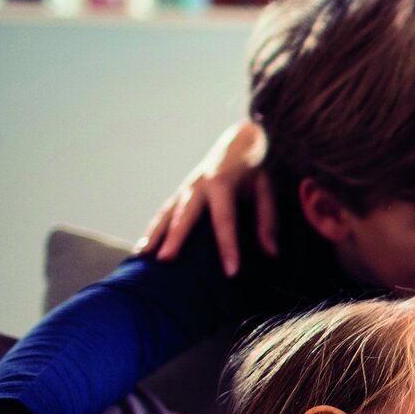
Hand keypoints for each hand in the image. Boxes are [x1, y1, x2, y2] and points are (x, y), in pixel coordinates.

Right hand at [139, 119, 277, 275]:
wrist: (238, 141)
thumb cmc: (254, 168)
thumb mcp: (266, 187)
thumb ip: (268, 219)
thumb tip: (272, 253)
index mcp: (222, 182)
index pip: (224, 219)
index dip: (228, 246)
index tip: (231, 272)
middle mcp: (199, 185)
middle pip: (185, 215)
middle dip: (176, 238)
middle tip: (166, 259)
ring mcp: (186, 188)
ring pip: (166, 213)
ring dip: (154, 234)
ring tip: (143, 255)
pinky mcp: (181, 193)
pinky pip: (163, 213)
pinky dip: (153, 230)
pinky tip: (142, 249)